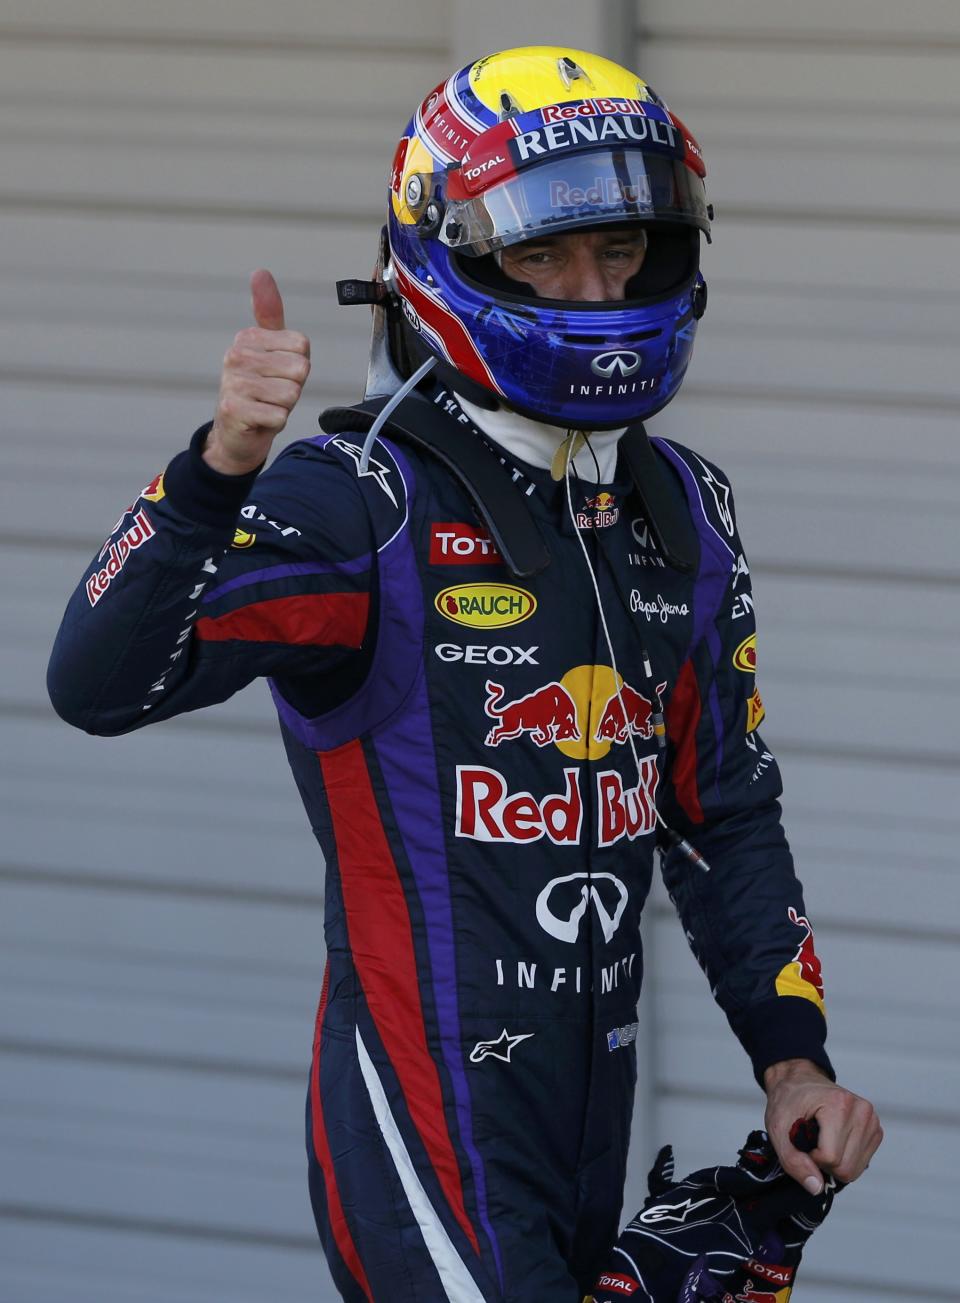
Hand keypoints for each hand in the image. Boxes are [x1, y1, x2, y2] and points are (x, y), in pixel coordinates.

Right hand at [205, 269, 310, 474]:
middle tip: (272, 394)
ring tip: (266, 406)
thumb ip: (269, 313)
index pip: (302, 347)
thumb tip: (259, 271)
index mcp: (249, 338)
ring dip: (284, 407)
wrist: (235, 434)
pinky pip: (279, 415)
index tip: (278, 375)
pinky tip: (259, 421)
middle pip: (300, 369)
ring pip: (291, 393)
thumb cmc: (258, 391)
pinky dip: (275, 423)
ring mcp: (233, 382)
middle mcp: (237, 355)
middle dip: (293, 388)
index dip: (298, 367)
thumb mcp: (268, 350)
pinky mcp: (233, 409)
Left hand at [763, 1058, 882, 1193]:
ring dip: (834, 1162)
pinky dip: (844, 1159)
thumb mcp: (778, 1128)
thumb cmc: (788, 1101)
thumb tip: (817, 1188)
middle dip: (823, 1163)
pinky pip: (861, 1164)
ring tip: (821, 1139)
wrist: (799, 1081)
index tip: (801, 1139)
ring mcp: (872, 1121)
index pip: (830, 1157)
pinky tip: (834, 1141)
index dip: (810, 1156)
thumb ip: (793, 1161)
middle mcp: (863, 1111)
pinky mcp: (876, 1130)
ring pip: (855, 1170)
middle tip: (811, 1141)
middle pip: (846, 1168)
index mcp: (839, 1104)